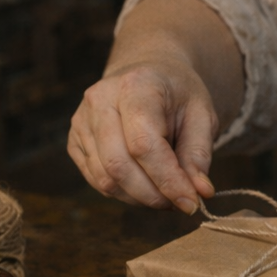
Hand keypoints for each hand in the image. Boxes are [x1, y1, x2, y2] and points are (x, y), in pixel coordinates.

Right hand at [68, 57, 217, 212]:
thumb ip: (199, 153)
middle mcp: (100, 100)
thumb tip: (200, 193)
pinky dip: (124, 192)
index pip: (144, 145)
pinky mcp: (75, 140)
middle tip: (180, 203)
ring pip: (105, 178)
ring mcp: (82, 120)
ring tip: (166, 195)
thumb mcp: (201, 114)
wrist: (148, 73)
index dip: (167, 180)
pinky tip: (146, 186)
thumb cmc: (177, 93)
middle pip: (118, 165)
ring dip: (139, 198)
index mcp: (135, 85)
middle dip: (152, 194)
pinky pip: (96, 179)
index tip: (191, 203)